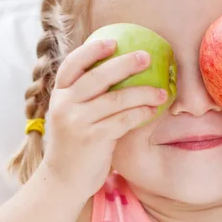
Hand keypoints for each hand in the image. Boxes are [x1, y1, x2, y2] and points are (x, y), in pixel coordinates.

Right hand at [42, 39, 167, 197]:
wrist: (64, 179)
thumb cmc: (75, 143)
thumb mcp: (72, 115)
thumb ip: (86, 97)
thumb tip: (118, 72)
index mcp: (59, 95)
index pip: (72, 64)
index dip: (92, 50)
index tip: (113, 42)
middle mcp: (65, 105)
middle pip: (97, 77)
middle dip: (125, 64)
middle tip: (147, 57)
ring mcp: (77, 122)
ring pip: (116, 99)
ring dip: (143, 92)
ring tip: (162, 91)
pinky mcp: (93, 139)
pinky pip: (124, 120)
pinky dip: (142, 113)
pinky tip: (153, 110)